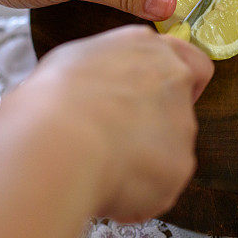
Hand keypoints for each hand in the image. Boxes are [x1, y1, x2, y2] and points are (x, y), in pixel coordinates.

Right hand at [11, 25, 213, 222]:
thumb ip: (102, 74)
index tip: (154, 97)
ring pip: (172, 145)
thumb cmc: (50, 100)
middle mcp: (173, 78)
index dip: (174, 82)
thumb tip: (97, 94)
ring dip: (146, 157)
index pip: (187, 59)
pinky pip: (162, 181)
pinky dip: (140, 189)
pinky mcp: (181, 164)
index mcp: (144, 47)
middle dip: (161, 121)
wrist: (57, 142)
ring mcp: (182, 122)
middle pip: (183, 101)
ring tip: (103, 166)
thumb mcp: (69, 64)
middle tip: (125, 136)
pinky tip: (108, 186)